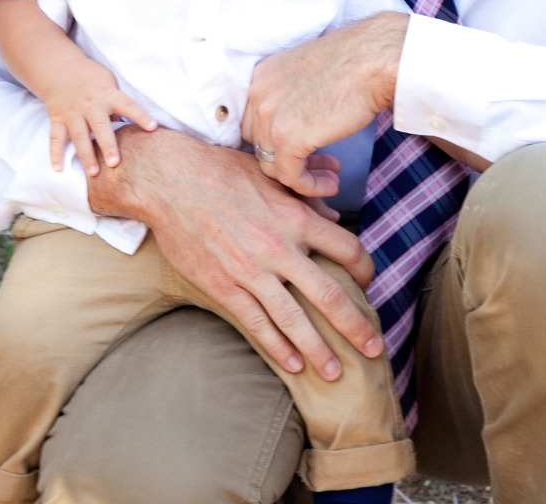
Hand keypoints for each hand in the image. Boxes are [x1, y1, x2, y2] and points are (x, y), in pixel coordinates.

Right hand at [45, 59, 156, 175]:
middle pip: (100, 127)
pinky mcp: (57, 119)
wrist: (60, 68)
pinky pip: (56, 138)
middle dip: (108, 145)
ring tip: (93, 173)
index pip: (128, 105)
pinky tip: (58, 169)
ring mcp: (72, 113)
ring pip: (79, 136)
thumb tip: (130, 128)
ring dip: (86, 155)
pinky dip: (55, 153)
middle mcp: (90, 105)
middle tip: (115, 164)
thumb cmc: (92, 79)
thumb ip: (118, 106)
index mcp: (108, 95)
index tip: (153, 127)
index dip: (141, 116)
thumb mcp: (110, 85)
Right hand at [88, 126, 383, 379]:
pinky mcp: (224, 288)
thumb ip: (306, 199)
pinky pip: (257, 325)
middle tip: (374, 347)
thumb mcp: (271, 176)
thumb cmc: (222, 171)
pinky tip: (293, 365)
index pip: (347, 249)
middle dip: (356, 326)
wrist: (171, 181)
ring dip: (318, 351)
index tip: (368, 282)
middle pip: (330, 296)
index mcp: (296, 217)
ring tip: (335, 373)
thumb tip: (333, 216)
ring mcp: (251, 272)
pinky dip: (277, 349)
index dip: (365, 269)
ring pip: (294, 321)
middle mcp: (280, 248)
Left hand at [243, 11, 408, 194]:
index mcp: (262, 76)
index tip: (307, 147)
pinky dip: (310, 187)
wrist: (374, 60)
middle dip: (287, 158)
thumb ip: (292, 93)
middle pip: (259, 143)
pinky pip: (290, 177)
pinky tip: (331, 184)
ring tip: (329, 177)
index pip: (256, 121)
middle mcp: (258, 95)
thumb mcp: (309, 71)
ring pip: (272, 164)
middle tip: (318, 163)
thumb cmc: (354, 61)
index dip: (279, 139)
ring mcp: (269, 117)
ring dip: (301, 177)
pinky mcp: (288, 139)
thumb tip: (297, 116)